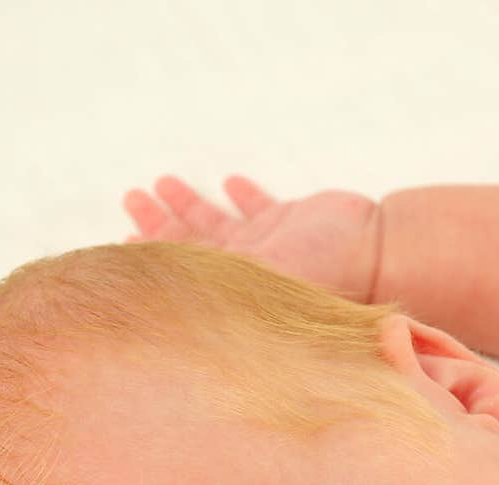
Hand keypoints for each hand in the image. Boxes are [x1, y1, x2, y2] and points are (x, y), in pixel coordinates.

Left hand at [122, 174, 381, 303]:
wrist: (377, 253)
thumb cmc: (323, 272)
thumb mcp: (262, 276)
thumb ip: (218, 273)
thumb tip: (163, 286)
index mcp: (235, 283)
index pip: (182, 268)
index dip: (151, 254)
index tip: (121, 244)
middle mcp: (247, 265)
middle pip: (191, 241)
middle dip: (158, 221)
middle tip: (131, 200)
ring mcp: (270, 244)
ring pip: (219, 221)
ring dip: (188, 203)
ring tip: (160, 185)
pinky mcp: (294, 222)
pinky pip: (262, 207)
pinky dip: (245, 195)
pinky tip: (229, 183)